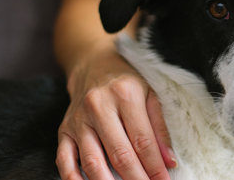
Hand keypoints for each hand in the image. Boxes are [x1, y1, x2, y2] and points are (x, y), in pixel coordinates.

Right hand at [55, 45, 176, 179]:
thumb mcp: (151, 94)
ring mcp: (78, 120)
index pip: (142, 140)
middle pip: (119, 153)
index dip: (154, 165)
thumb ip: (160, 128)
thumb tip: (169, 161)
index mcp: (125, 96)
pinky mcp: (64, 130)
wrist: (94, 64)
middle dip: (136, 178)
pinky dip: (72, 179)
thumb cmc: (128, 81)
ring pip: (92, 160)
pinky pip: (64, 159)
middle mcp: (99, 107)